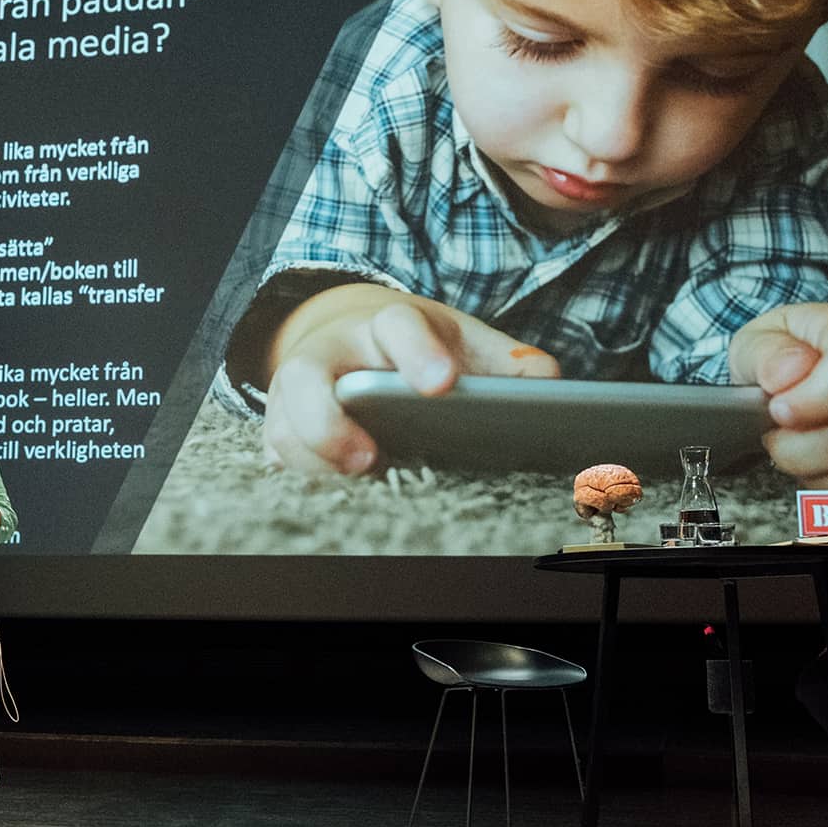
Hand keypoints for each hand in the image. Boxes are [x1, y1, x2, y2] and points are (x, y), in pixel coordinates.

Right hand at [264, 284, 560, 473]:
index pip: (397, 327)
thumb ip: (508, 363)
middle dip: (329, 421)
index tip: (440, 385)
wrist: (352, 338)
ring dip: (312, 461)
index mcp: (384, 326)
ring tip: (356, 485)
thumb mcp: (463, 342)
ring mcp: (294, 394)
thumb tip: (551, 387)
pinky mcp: (281, 430)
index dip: (417, 354)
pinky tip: (337, 500)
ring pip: (282, 427)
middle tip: (368, 458)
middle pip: (304, 377)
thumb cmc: (418, 348)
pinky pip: (276, 459)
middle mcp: (328, 355)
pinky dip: (302, 480)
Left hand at [729, 303, 827, 485]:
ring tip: (794, 443)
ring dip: (814, 466)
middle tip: (778, 432)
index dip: (818, 395)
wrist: (790, 379)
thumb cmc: (780, 357)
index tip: (780, 411)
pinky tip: (813, 461)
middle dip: (807, 443)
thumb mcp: (756, 342)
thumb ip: (767, 354)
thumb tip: (789, 371)